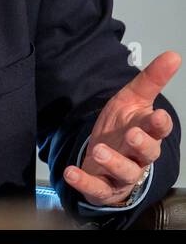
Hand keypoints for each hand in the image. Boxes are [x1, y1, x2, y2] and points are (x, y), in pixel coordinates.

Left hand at [63, 50, 180, 206]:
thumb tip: (173, 55)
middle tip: (132, 135)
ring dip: (112, 162)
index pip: (158, 130)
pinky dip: (84, 182)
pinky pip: (95, 188)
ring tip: (100, 150)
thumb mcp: (132, 100)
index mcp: (146, 132)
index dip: (159, 124)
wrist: (105, 159)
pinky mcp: (102, 187)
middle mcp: (138, 156)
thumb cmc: (122, 129)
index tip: (157, 115)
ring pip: (125, 172)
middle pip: (147, 154)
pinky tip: (71, 173)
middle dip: (141, 145)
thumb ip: (151, 80)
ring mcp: (121, 173)